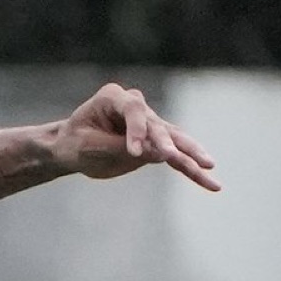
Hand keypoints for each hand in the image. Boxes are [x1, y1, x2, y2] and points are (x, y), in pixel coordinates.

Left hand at [57, 83, 219, 190]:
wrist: (69, 148)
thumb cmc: (74, 142)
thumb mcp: (87, 146)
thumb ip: (120, 147)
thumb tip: (159, 154)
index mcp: (114, 97)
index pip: (134, 110)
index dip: (136, 130)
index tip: (133, 153)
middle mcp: (136, 106)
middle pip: (158, 125)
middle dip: (166, 142)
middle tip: (172, 156)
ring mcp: (149, 124)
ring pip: (174, 140)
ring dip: (191, 156)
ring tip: (210, 167)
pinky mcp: (155, 144)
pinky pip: (176, 156)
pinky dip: (191, 169)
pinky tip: (210, 182)